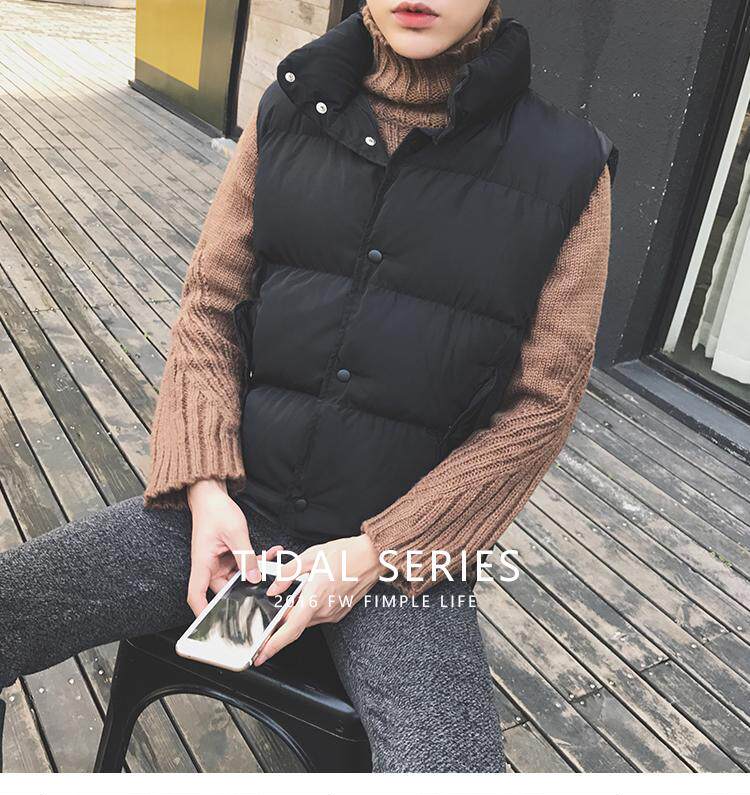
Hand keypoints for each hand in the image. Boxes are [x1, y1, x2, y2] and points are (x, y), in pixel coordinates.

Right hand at [186, 478, 277, 615]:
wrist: (211, 494)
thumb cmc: (215, 510)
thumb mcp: (235, 533)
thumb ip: (246, 557)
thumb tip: (255, 578)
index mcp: (202, 563)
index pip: (196, 595)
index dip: (202, 613)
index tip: (212, 626)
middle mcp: (208, 566)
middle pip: (224, 589)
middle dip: (245, 590)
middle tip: (264, 590)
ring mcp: (218, 561)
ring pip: (237, 577)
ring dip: (254, 572)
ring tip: (272, 564)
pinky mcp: (227, 556)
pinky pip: (242, 565)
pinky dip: (255, 561)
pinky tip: (269, 555)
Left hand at [254, 534, 384, 664]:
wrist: (372, 557)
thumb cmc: (346, 554)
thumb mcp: (311, 555)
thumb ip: (288, 573)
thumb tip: (274, 588)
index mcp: (315, 596)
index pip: (291, 629)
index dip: (273, 645)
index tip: (261, 655)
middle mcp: (325, 609)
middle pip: (295, 625)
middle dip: (281, 623)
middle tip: (271, 616)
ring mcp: (333, 613)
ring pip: (306, 620)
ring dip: (296, 614)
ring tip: (296, 594)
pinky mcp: (339, 612)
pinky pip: (317, 616)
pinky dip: (309, 610)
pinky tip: (310, 595)